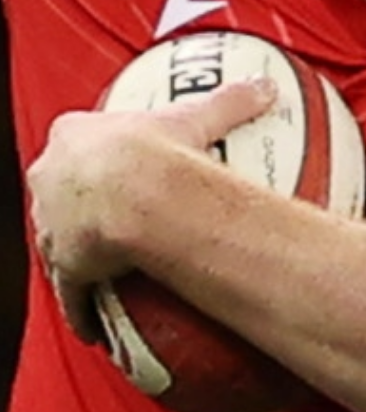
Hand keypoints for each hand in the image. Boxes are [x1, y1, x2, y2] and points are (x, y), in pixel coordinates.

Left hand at [26, 78, 276, 343]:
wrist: (138, 198)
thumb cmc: (158, 153)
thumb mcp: (199, 117)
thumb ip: (231, 100)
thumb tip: (265, 86)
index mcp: (76, 136)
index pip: (77, 137)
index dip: (94, 147)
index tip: (114, 154)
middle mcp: (53, 178)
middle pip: (60, 186)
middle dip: (76, 195)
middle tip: (109, 207)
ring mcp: (53, 225)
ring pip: (59, 237)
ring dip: (77, 248)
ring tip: (106, 260)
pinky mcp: (64, 267)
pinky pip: (72, 293)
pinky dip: (84, 307)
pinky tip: (96, 325)